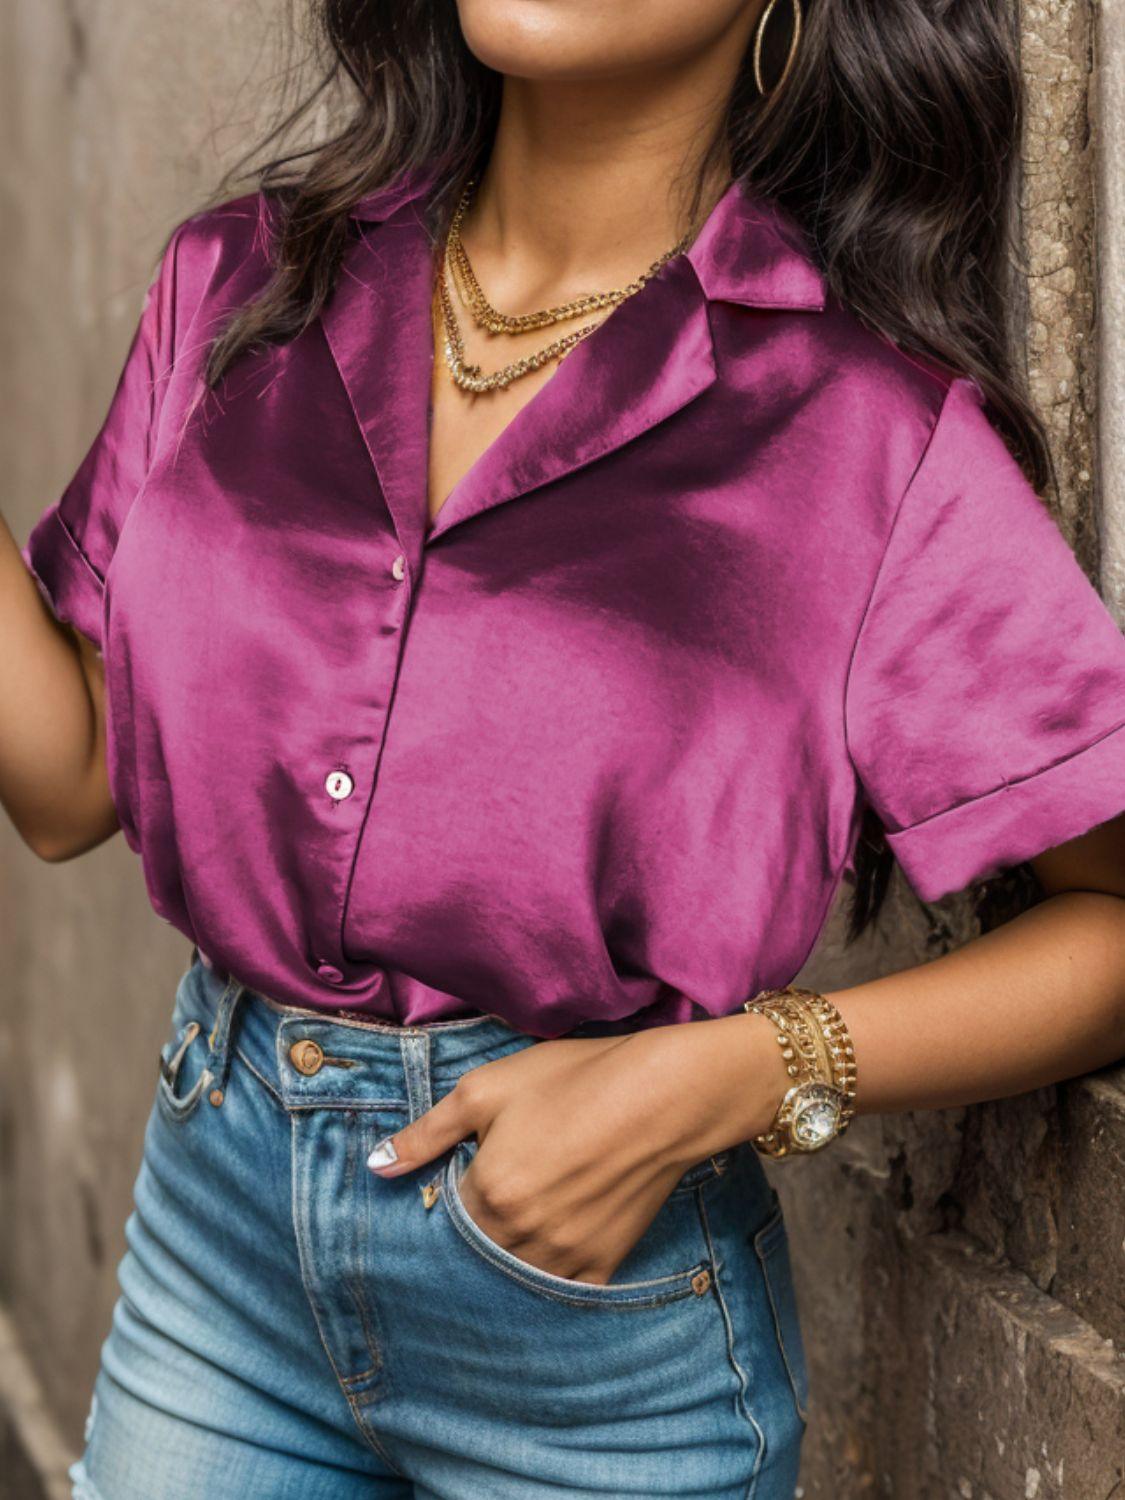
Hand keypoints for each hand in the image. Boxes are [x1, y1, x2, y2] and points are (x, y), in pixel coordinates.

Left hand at [366, 1011, 787, 1284]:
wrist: (664, 1095)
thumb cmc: (574, 1080)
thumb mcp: (489, 1088)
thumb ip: (429, 1132)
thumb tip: (377, 1165)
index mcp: (489, 1191)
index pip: (440, 1221)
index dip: (440, 1203)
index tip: (450, 1183)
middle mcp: (521, 1235)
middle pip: (473, 1255)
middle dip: (467, 1237)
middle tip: (483, 1202)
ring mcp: (565, 1256)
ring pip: (511, 1279)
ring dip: (501, 1260)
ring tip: (512, 1223)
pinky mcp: (602, 1264)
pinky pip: (558, 1291)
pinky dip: (543, 1278)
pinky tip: (542, 1248)